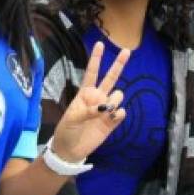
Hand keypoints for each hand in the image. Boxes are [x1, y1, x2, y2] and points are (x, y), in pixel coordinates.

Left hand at [49, 42, 128, 162]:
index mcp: (85, 93)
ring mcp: (105, 110)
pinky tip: (111, 119)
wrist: (70, 150)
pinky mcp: (112, 122)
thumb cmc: (67, 130)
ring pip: (118, 95)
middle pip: (111, 78)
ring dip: (113, 100)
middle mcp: (97, 98)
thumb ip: (88, 111)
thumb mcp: (72, 118)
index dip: (96, 58)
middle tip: (127, 51)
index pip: (92, 72)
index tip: (99, 43)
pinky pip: (120, 112)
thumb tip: (104, 108)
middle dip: (118, 64)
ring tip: (104, 112)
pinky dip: (117, 114)